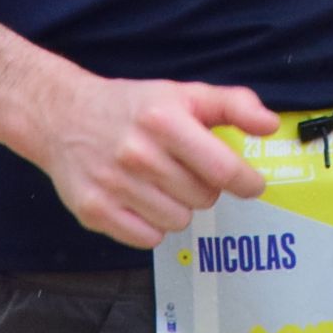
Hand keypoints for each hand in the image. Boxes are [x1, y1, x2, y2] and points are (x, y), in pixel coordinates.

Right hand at [30, 76, 280, 248]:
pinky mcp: (95, 211)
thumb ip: (232, 104)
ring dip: (177, 206)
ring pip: (179, 221)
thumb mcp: (183, 94)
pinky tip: (140, 199)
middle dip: (203, 187)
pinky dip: (151, 224)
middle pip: (203, 198)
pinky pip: (149, 238)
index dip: (246, 181)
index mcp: (164, 120)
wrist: (62, 117)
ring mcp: (113, 185)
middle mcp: (137, 153)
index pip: (223, 168)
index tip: (250, 183)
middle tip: (184, 169)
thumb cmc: (133, 107)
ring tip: (159, 182)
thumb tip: (270, 124)